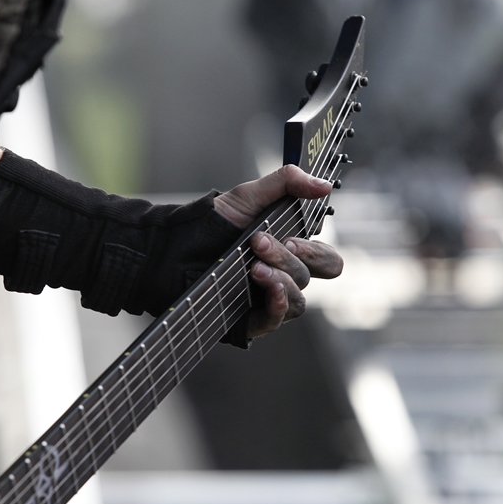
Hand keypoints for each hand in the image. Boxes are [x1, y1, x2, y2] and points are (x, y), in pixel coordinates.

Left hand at [214, 165, 342, 337]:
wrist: (175, 248)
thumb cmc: (214, 223)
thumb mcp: (249, 195)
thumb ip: (288, 182)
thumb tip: (325, 186)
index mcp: (292, 253)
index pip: (327, 261)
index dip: (316, 252)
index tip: (290, 237)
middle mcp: (285, 278)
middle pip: (310, 277)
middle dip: (290, 259)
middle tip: (261, 244)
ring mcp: (268, 300)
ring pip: (297, 300)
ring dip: (280, 278)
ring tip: (253, 266)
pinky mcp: (251, 319)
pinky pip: (276, 321)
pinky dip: (277, 305)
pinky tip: (269, 290)